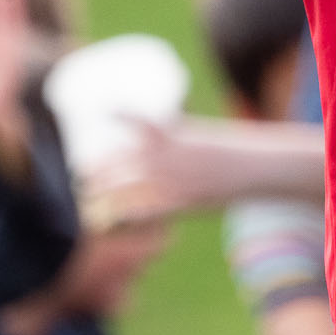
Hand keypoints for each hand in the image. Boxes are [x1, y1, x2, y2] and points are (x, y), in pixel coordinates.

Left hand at [84, 116, 325, 225]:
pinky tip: (110, 222)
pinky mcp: (177, 203)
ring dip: (99, 198)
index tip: (97, 112)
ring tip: (88, 202)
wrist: (253, 166)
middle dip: (93, 174)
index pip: (131, 117)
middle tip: (82, 179)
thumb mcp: (195, 132)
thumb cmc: (225, 148)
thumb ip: (171, 133)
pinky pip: (140, 213)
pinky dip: (122, 217)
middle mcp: (163, 154)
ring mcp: (168, 179)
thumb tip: (151, 134)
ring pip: (120, 189)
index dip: (112, 112)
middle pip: (114, 162)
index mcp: (168, 132)